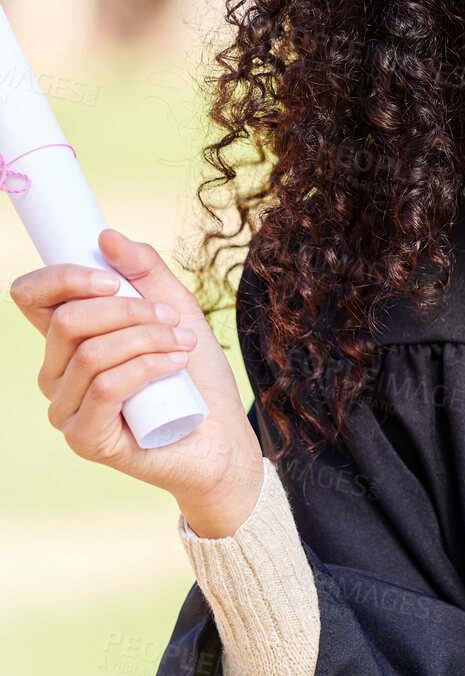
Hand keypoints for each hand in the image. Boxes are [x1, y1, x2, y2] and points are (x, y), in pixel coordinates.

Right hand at [9, 227, 264, 536]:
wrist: (222, 438)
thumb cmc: (194, 376)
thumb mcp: (177, 309)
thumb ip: (145, 271)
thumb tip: (106, 236)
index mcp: (66, 341)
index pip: (31, 297)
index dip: (62, 277)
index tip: (113, 278)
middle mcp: (56, 375)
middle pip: (67, 321)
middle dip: (129, 310)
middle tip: (171, 319)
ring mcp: (66, 410)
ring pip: (91, 354)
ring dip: (146, 338)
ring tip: (183, 344)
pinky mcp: (86, 439)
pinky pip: (106, 388)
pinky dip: (146, 367)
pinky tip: (175, 364)